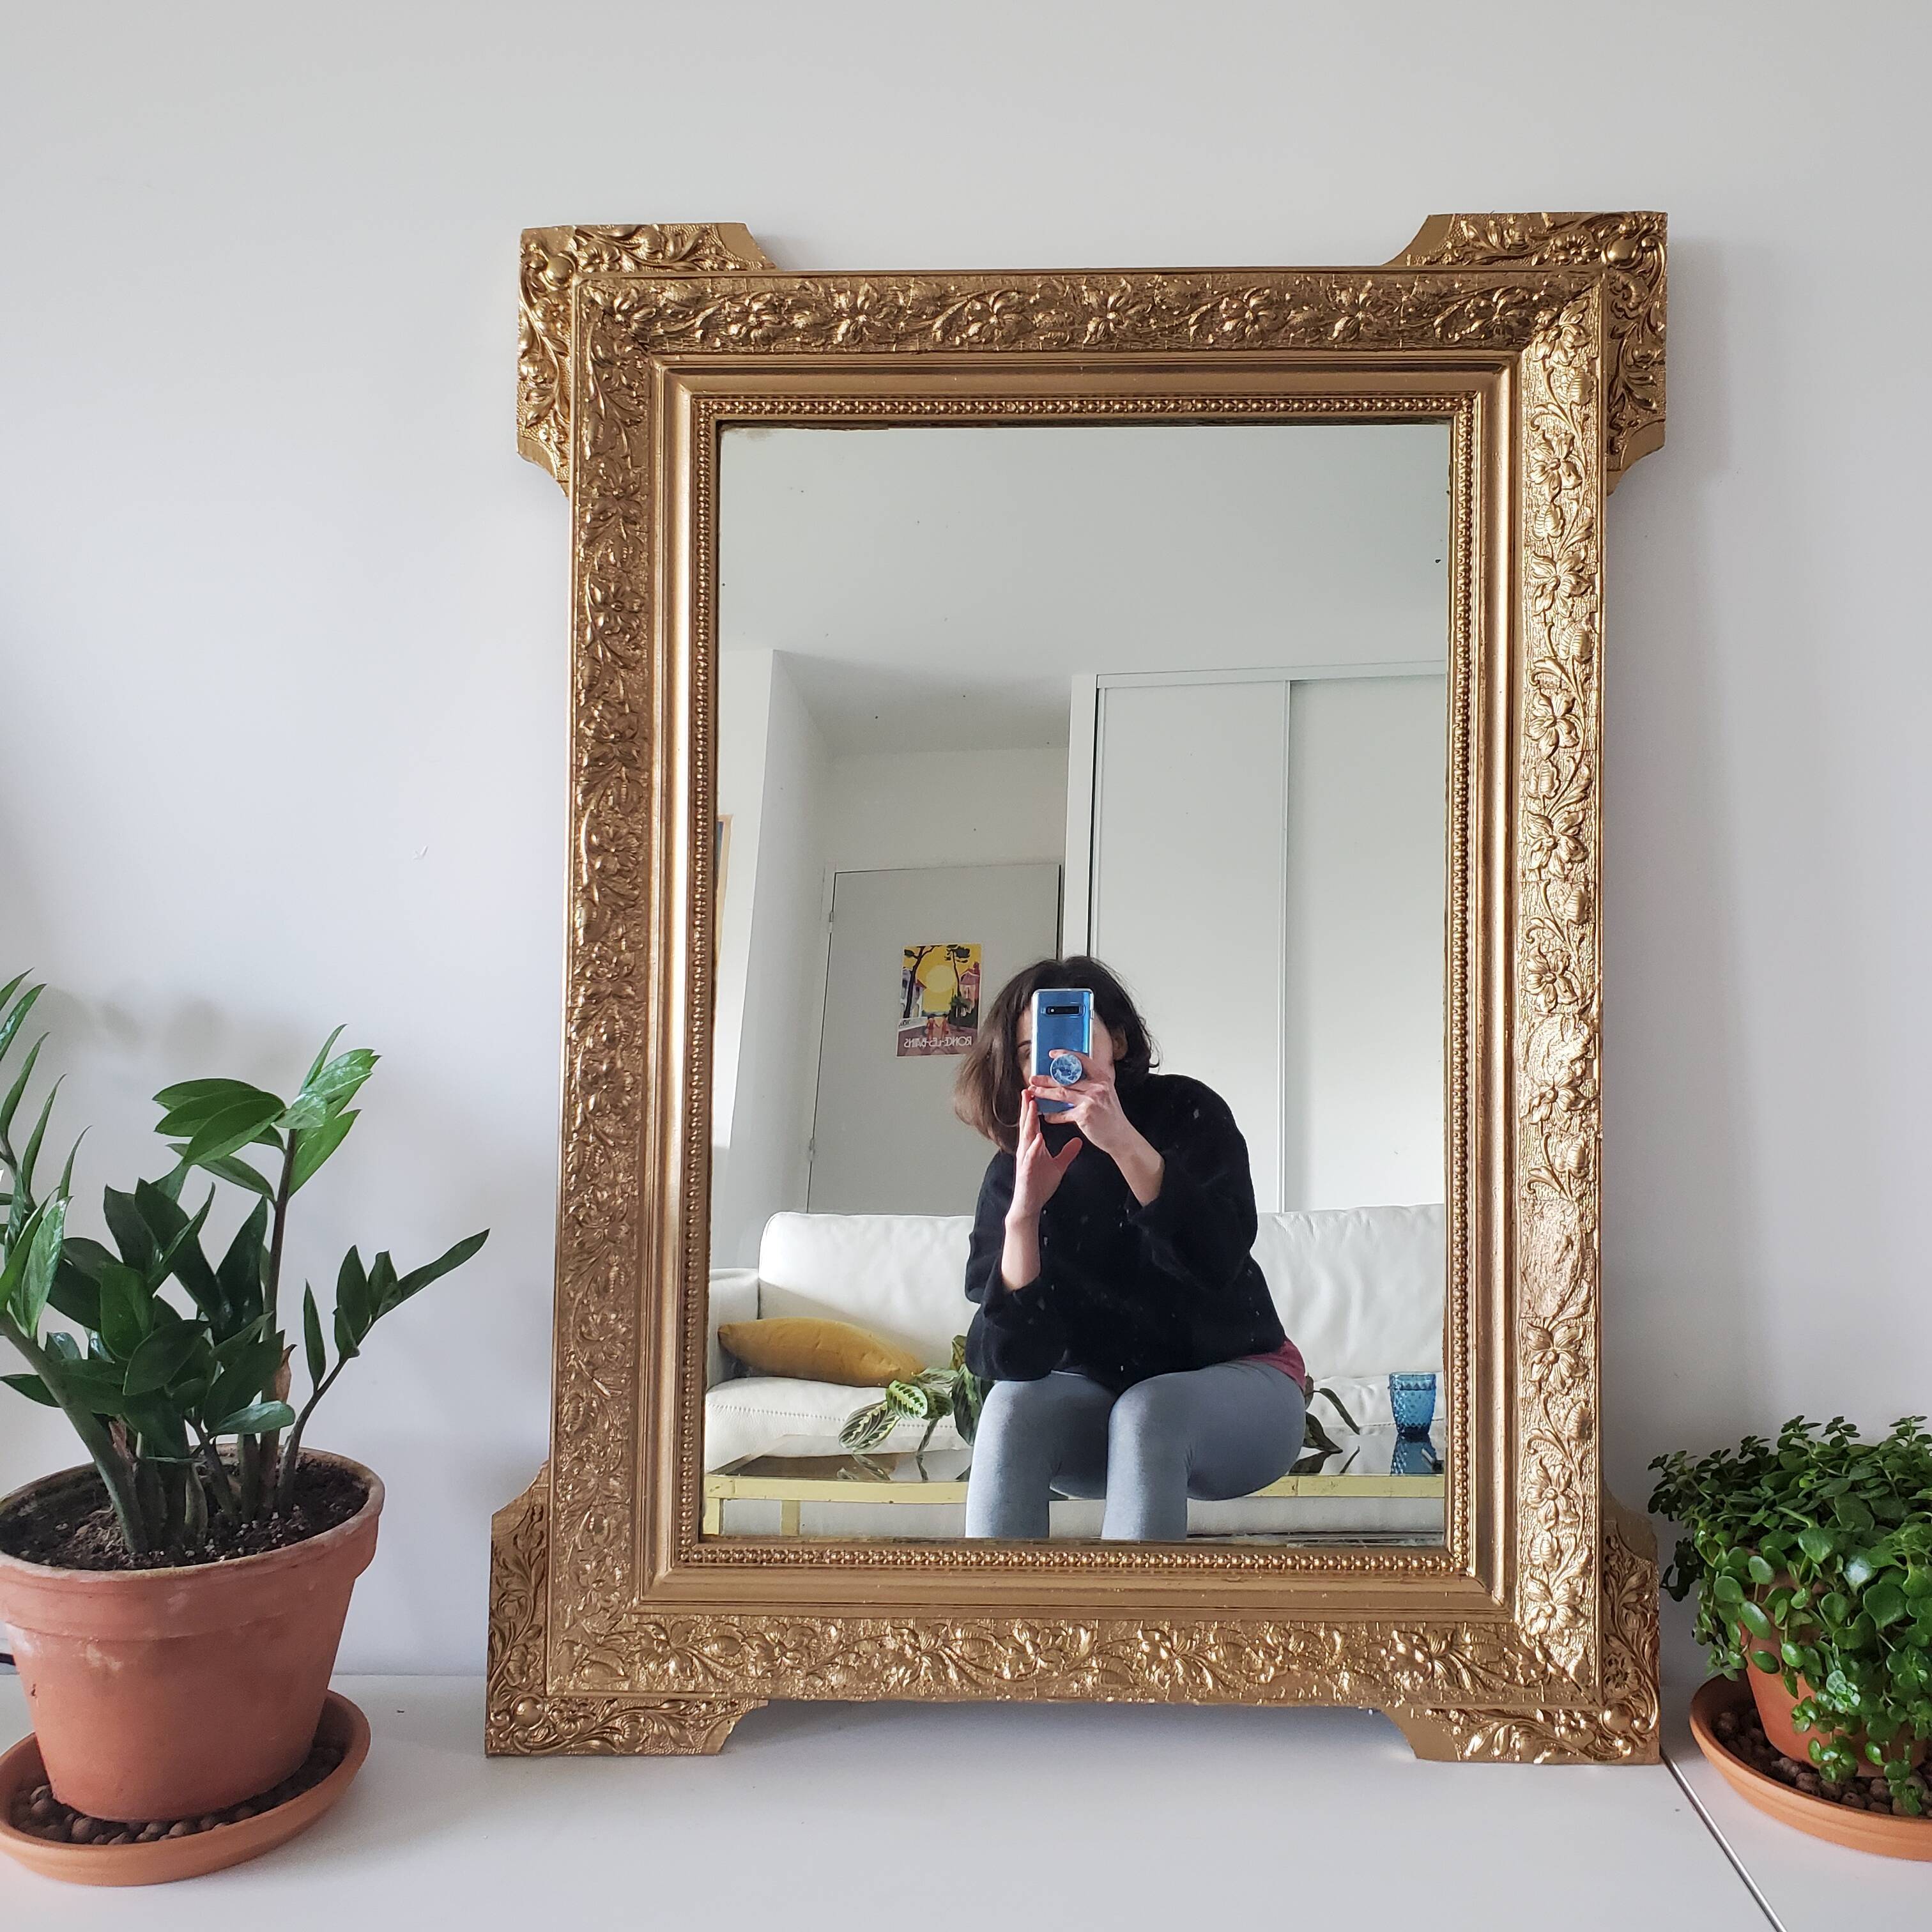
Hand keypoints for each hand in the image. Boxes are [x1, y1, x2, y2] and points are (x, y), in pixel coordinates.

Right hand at [1009, 1087, 1081, 1220]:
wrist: (1030, 1203)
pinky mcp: (1026, 1170)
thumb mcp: (1058, 1165)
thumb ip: (1067, 1151)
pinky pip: (1031, 1156)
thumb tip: (1078, 1141)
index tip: (1038, 1091)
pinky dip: (1034, 1146)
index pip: (1034, 1122)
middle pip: (1027, 1123)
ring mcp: (1025, 1158)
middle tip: (1029, 1088)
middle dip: (1028, 1106)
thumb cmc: (1040, 1184)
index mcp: (1033, 1145)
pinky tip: (1039, 1137)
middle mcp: (1027, 1148)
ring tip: (1032, 1104)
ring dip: (1029, 1120)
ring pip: (1027, 1135)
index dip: (1035, 1107)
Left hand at [1026, 1052, 1163, 1204]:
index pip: (1082, 1061)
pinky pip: (1063, 1114)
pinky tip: (1046, 1115)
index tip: (1053, 1054)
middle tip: (1033, 1078)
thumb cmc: (1113, 1117)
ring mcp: (1090, 1101)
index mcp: (1102, 1079)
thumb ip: (1093, 1084)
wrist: (1121, 1137)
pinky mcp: (1084, 1115)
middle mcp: (1097, 1087)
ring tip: (1033, 1091)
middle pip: (1066, 1079)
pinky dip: (1053, 1115)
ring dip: (1044, 1092)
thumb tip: (1073, 1077)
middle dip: (1047, 1078)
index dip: (1065, 1055)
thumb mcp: (1107, 1093)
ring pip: (1061, 1093)